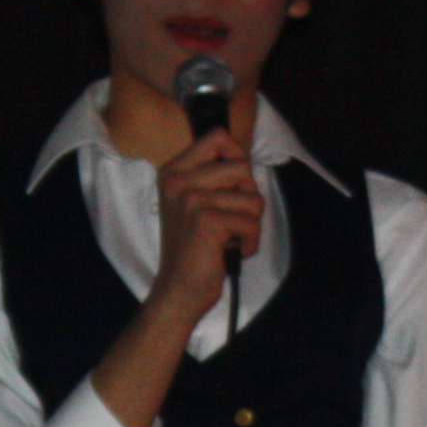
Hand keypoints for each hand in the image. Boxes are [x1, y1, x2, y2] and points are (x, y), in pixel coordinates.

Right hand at [148, 131, 264, 315]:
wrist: (178, 290)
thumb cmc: (193, 250)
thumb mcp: (193, 204)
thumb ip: (212, 178)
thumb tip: (245, 161)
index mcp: (173, 172)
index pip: (218, 136)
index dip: (238, 157)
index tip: (235, 186)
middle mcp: (178, 181)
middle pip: (242, 166)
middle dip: (248, 196)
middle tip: (232, 218)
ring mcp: (191, 200)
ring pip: (252, 198)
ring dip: (250, 224)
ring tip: (229, 238)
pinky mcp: (207, 221)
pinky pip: (252, 223)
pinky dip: (250, 242)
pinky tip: (230, 252)